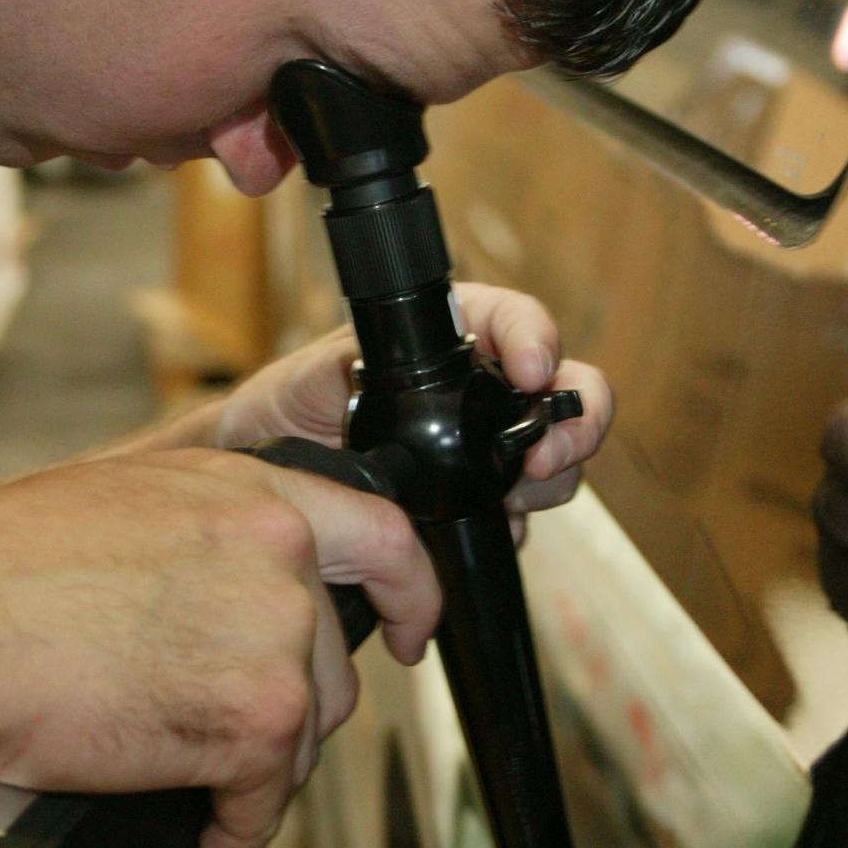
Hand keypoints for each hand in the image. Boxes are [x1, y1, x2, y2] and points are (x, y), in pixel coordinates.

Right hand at [0, 450, 435, 847]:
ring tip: (172, 791)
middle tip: (212, 741)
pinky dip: (221, 847)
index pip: (382, 537)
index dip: (408, 596)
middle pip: (333, 668)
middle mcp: (278, 559)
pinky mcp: (252, 725)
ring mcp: (275, 642)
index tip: (409, 631)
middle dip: (281, 717)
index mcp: (249, 495)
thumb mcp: (121, 511)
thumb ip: (197, 543)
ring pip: (299, 745)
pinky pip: (259, 815)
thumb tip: (210, 606)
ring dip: (244, 781)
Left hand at [200, 285, 618, 527]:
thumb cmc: (288, 408)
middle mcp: (482, 391)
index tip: (529, 370)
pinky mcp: (481, 502)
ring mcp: (489, 449)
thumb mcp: (316, 374)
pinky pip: (523, 515)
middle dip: (576, 420)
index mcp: (452, 340)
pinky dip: (520, 524)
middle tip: (547, 453)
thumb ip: (354, 364)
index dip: (536, 338)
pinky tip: (494, 526)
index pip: (515, 321)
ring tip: (517, 495)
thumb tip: (384, 375)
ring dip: (554, 477)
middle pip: (566, 391)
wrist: (270, 474)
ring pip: (557, 457)